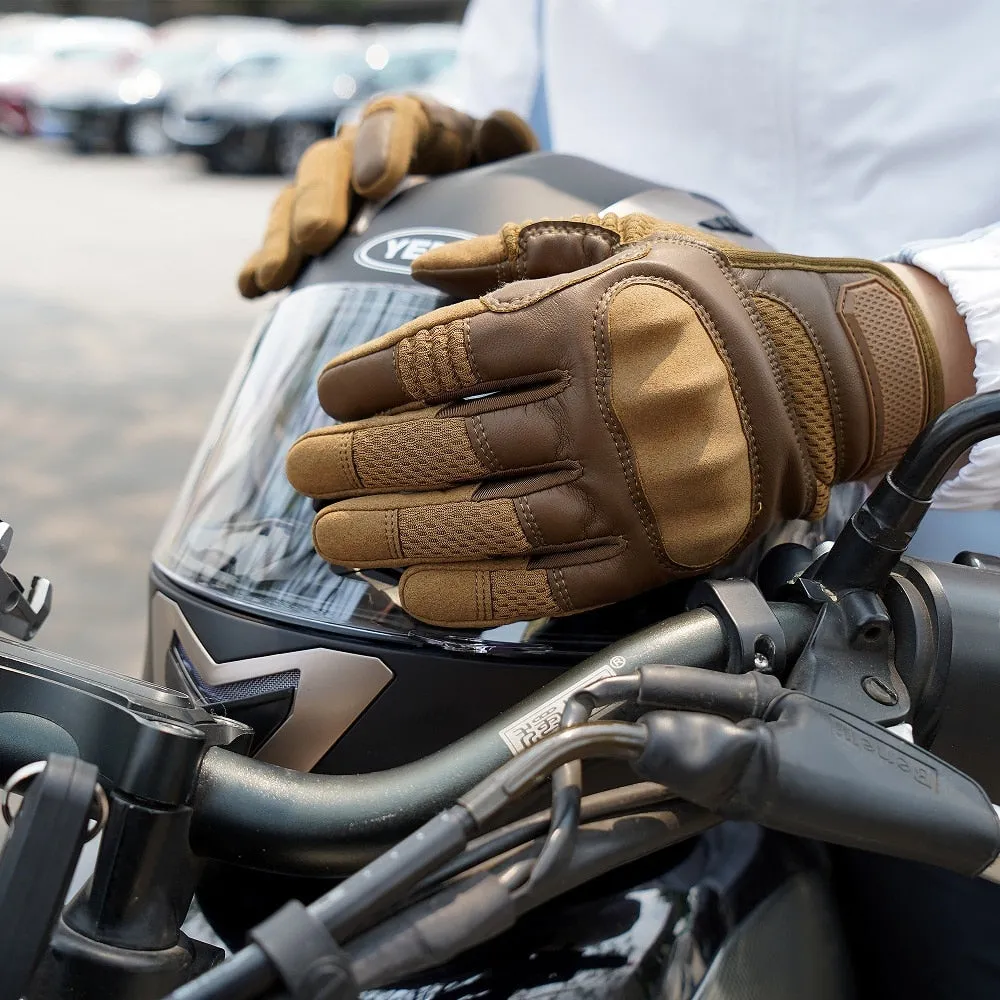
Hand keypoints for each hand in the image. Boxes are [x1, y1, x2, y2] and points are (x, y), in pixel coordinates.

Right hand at [237, 96, 536, 297]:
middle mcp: (368, 152)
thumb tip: (496, 124)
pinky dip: (265, 263)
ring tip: (274, 277)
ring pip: (296, 202)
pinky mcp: (316, 234)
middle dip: (320, 198)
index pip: (398, 119)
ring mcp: (336, 193)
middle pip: (332, 161)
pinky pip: (283, 242)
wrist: (478, 220)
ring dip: (283, 238)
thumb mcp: (515, 172)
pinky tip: (251, 290)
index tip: (376, 186)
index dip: (383, 147)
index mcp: (423, 127)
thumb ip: (509, 152)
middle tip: (317, 237)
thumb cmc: (501, 199)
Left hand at [286, 213, 943, 626]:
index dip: (374, 381)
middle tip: (305, 471)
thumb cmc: (707, 306)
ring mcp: (624, 491)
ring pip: (486, 522)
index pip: (448, 359)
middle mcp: (600, 411)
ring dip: (395, 533)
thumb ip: (527, 249)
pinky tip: (413, 593)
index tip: (331, 395)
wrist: (820, 377)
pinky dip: (475, 595)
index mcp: (586, 326)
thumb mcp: (628, 242)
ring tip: (333, 534)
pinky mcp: (647, 554)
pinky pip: (548, 584)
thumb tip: (427, 268)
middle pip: (450, 446)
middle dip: (360, 463)